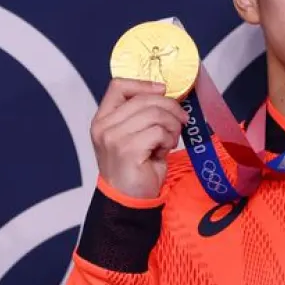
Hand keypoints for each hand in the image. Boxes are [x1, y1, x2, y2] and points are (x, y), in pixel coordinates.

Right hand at [90, 78, 186, 199]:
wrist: (129, 200)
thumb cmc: (135, 168)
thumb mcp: (134, 135)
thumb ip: (141, 115)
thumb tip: (166, 95)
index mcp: (103, 118)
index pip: (119, 86)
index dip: (144, 84)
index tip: (164, 90)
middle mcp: (104, 125)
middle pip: (144, 99)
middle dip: (170, 107)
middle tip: (181, 119)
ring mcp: (114, 137)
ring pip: (155, 114)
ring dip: (172, 126)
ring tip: (170, 140)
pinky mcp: (128, 149)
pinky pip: (159, 132)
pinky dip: (169, 139)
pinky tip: (165, 150)